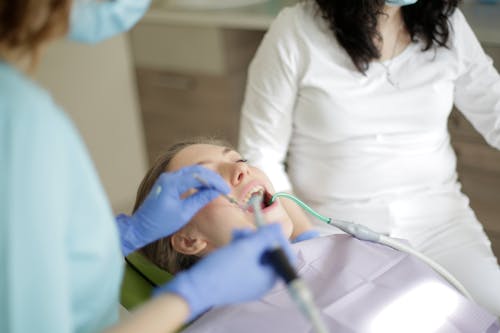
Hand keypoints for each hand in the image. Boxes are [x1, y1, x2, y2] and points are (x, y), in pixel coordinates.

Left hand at [117, 165, 229, 255]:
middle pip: (197, 170)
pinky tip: (206, 188)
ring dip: (206, 178)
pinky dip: (198, 180)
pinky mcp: (167, 182)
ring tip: (217, 188)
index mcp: (172, 183)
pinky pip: (186, 176)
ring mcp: (167, 178)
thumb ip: (201, 199)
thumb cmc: (161, 223)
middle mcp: (169, 176)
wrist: (141, 227)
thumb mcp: (184, 213)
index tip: (226, 190)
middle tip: (224, 188)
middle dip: (212, 178)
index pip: (199, 176)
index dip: (215, 182)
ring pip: (192, 171)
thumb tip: (216, 192)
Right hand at [156, 224, 294, 319]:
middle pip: (269, 254)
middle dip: (258, 239)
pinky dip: (241, 250)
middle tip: (245, 231)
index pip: (284, 256)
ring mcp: (249, 282)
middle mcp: (262, 283)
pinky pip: (246, 262)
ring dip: (248, 242)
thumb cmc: (222, 270)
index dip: (277, 239)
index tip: (266, 227)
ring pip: (256, 256)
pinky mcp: (238, 280)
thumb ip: (265, 236)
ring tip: (235, 235)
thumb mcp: (246, 248)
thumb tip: (279, 226)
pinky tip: (231, 243)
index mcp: (269, 279)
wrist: (195, 288)